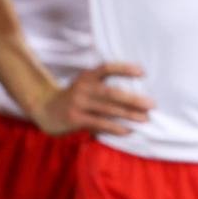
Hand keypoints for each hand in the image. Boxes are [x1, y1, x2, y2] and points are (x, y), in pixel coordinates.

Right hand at [31, 62, 152, 135]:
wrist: (45, 109)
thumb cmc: (75, 96)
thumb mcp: (85, 84)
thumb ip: (103, 84)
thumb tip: (135, 90)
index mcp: (88, 76)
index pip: (107, 68)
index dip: (125, 69)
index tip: (143, 73)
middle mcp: (83, 88)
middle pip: (112, 93)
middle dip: (134, 99)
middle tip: (152, 104)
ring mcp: (78, 104)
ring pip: (108, 110)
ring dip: (129, 115)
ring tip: (145, 119)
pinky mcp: (75, 119)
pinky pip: (99, 124)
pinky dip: (115, 127)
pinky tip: (128, 130)